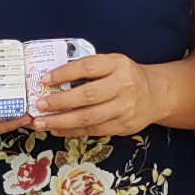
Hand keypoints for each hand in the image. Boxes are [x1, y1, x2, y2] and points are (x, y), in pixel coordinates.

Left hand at [31, 50, 159, 136]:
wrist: (156, 95)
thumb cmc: (126, 76)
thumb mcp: (113, 63)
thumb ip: (89, 69)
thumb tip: (53, 79)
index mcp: (118, 65)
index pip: (88, 67)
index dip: (64, 73)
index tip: (45, 80)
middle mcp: (123, 86)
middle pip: (87, 96)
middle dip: (59, 102)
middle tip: (39, 105)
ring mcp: (124, 108)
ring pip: (88, 118)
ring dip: (61, 121)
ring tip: (41, 122)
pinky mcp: (122, 126)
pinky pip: (93, 130)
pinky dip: (72, 131)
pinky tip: (57, 129)